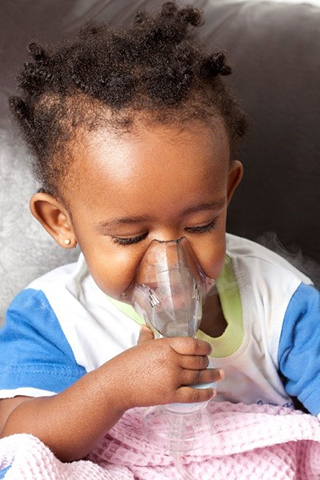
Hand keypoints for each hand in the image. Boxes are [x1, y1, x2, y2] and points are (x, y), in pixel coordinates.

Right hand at [104, 326, 223, 410]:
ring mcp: (172, 378)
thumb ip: (147, 336)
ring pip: (199, 376)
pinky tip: (212, 392)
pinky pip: (193, 394)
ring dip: (212, 376)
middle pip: (198, 360)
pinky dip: (205, 393)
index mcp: (165, 345)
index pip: (193, 344)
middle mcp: (172, 360)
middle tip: (210, 363)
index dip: (204, 347)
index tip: (208, 349)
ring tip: (220, 375)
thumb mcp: (139, 346)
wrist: (115, 385)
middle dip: (207, 362)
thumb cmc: (125, 363)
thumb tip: (146, 326)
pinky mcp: (170, 394)